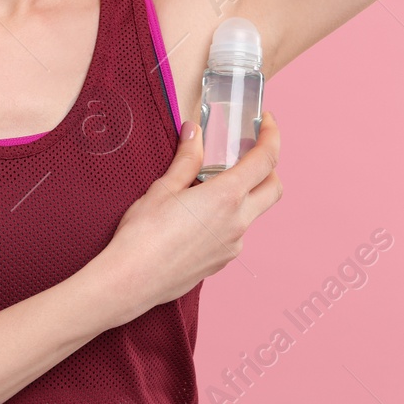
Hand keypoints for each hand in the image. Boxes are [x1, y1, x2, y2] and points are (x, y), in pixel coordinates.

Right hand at [94, 106, 281, 316]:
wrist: (130, 282)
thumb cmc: (142, 235)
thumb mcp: (163, 188)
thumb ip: (187, 159)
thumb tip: (195, 133)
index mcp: (226, 197)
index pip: (266, 160)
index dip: (271, 136)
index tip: (266, 122)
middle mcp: (238, 223)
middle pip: (273, 189)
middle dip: (268, 167)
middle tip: (247, 153)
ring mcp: (232, 245)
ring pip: (253, 212)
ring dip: (244, 194)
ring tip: (210, 185)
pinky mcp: (221, 262)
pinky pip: (235, 233)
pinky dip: (227, 217)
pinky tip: (198, 215)